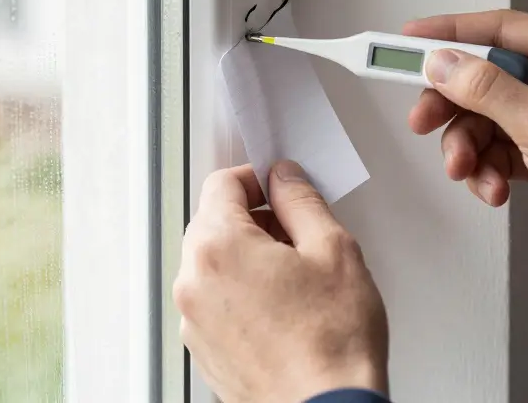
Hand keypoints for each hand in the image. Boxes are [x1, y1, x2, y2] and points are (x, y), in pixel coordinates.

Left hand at [175, 162, 388, 402]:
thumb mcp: (333, 249)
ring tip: (296, 278)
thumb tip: (286, 180)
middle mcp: (194, 283)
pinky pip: (215, 302)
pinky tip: (284, 309)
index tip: (280, 185)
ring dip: (247, 257)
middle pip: (212, 224)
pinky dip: (241, 294)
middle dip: (253, 218)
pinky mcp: (204, 351)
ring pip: (213, 265)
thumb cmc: (331, 346)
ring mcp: (194, 321)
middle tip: (297, 232)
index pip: (221, 183)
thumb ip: (302, 201)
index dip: (256, 176)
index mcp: (218, 247)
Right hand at [406, 10, 527, 330]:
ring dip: (469, 147)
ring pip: (488, 117)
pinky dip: (490, 168)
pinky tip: (495, 191)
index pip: (499, 29)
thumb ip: (486, 90)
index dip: (449, 33)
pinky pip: (501, 147)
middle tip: (421, 124)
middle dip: (453, 105)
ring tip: (467, 174)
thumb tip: (439, 61)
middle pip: (485, 76)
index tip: (405, 39)